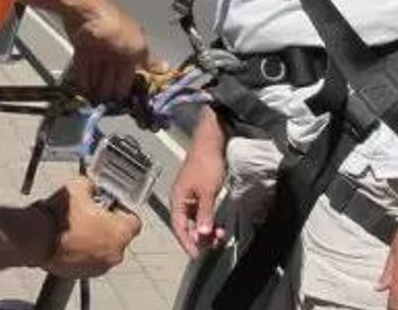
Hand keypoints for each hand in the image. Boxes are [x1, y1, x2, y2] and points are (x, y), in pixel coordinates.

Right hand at [41, 177, 142, 278]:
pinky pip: (89, 260)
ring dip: (95, 240)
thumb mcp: (79, 187)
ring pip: (104, 250)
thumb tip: (90, 187)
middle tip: (92, 215)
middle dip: (108, 226)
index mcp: (120, 233)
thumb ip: (91, 186)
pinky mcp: (82, 274)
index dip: (122, 211)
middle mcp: (114, 254)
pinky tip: (69, 240)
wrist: (38, 239)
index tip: (111, 206)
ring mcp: (98, 267)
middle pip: (119, 237)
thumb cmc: (61, 217)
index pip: (134, 221)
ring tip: (77, 227)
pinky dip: (83, 252)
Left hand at [62, 5, 152, 102]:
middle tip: (107, 104)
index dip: (128, 86)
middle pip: (114, 74)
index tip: (123, 102)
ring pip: (99, 72)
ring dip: (96, 86)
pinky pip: (84, 67)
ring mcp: (99, 48)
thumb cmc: (113, 26)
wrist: (84, 13)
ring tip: (94, 101)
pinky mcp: (82, 48)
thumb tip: (164, 68)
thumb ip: (148, 61)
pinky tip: (83, 91)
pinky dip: (83, 79)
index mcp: (132, 46)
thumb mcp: (136, 47)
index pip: (132, 72)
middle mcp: (117, 47)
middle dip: (111, 89)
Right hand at [169, 143, 227, 257]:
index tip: (196, 255)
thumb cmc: (206, 163)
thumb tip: (203, 233)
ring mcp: (189, 195)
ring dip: (206, 229)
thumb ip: (205, 214)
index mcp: (177, 199)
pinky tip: (218, 224)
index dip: (187, 242)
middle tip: (212, 245)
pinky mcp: (198, 192)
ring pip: (195, 220)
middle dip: (199, 237)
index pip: (179, 227)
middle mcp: (180, 199)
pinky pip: (201, 212)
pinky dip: (209, 220)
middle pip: (187, 225)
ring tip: (219, 235)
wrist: (211, 143)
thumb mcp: (207, 192)